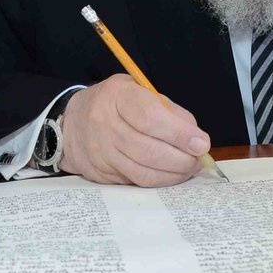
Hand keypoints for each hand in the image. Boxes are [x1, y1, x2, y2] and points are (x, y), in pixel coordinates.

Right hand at [58, 74, 210, 185]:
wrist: (71, 122)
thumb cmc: (115, 104)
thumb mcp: (138, 91)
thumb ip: (168, 110)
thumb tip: (195, 137)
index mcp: (117, 96)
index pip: (150, 117)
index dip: (179, 133)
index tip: (201, 143)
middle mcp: (104, 124)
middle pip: (148, 150)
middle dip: (181, 159)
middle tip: (199, 160)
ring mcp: (100, 152)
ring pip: (143, 172)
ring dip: (173, 174)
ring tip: (189, 169)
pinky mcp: (100, 173)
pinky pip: (135, 181)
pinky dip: (158, 181)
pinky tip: (170, 174)